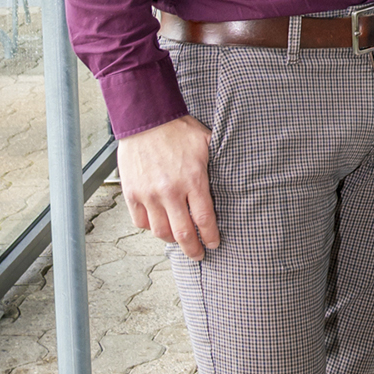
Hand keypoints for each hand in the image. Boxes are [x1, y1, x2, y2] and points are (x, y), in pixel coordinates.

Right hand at [117, 114, 217, 260]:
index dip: (210, 236)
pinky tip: (158, 224)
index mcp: (193, 179)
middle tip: (198, 255)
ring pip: (160, 232)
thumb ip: (220, 162)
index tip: (214, 243)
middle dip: (193, 250)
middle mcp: (170, 191)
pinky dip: (150, 227)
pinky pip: (140, 222)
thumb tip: (242, 171)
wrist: (146, 119)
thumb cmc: (179, 129)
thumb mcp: (207, 142)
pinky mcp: (132, 193)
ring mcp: (149, 194)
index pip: (205, 220)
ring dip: (172, 240)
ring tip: (178, 240)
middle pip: (183, 234)